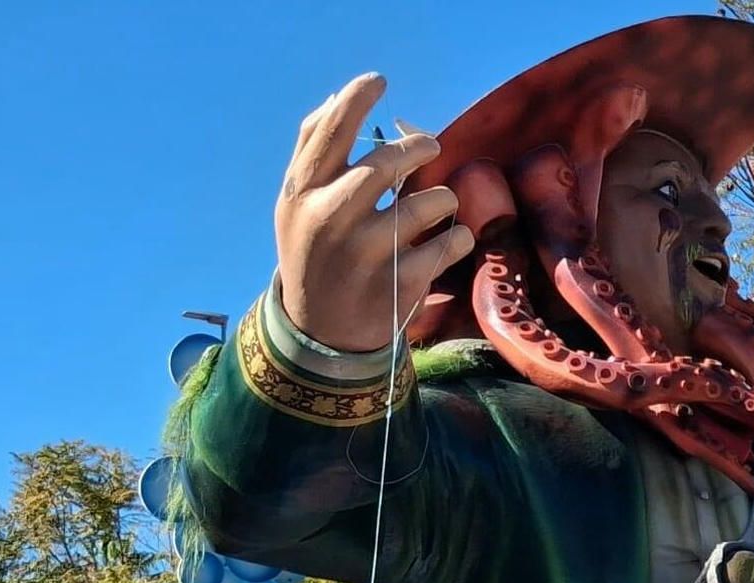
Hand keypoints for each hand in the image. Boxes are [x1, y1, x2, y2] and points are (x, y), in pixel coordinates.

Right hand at [275, 75, 477, 351]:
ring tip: (440, 204)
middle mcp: (329, 220)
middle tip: (431, 146)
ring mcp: (365, 255)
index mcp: (301, 194)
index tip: (380, 80)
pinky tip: (450, 239)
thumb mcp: (296, 203)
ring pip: (426, 205)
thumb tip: (338, 97)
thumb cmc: (313, 251)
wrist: (318, 332)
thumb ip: (313, 149)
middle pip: (385, 164)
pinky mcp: (399, 285)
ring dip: (443, 198)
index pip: (328, 133)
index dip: (356, 98)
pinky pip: (448, 244)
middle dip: (418, 148)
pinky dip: (457, 237)